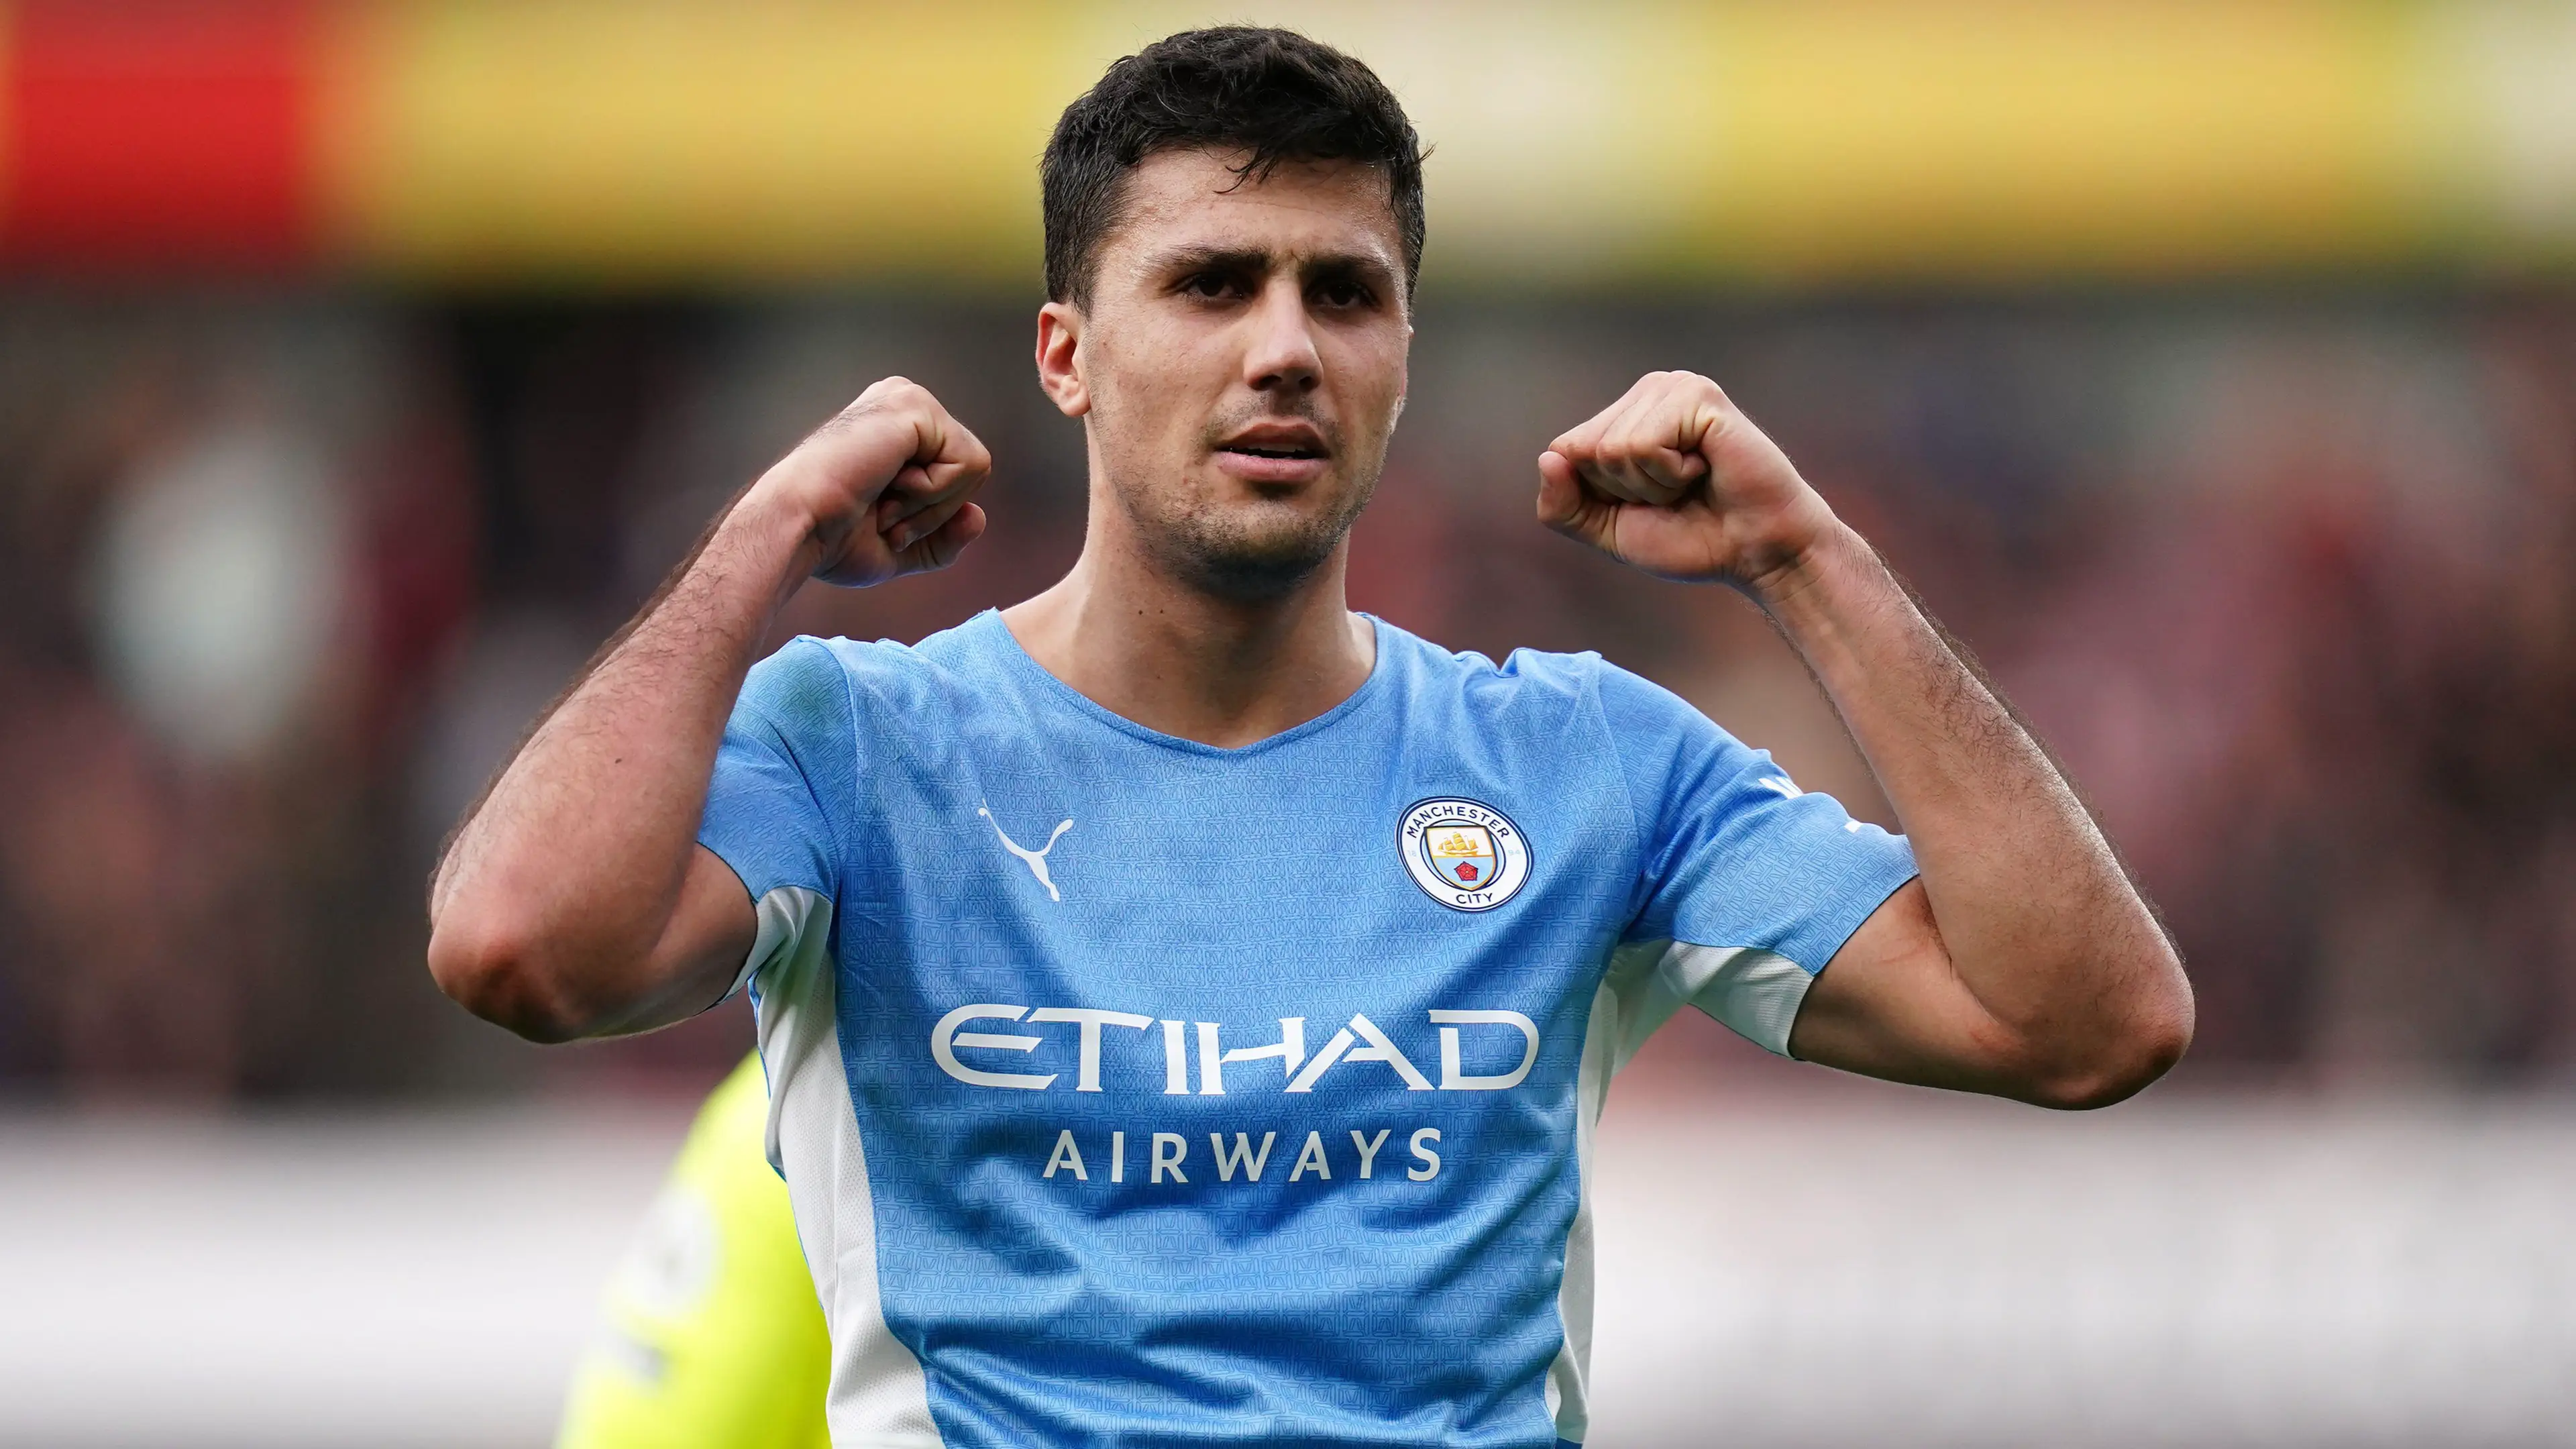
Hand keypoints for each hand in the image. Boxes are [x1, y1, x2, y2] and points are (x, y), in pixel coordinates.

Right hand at [749, 377, 991, 587]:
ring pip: (974, 467)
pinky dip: (932, 492)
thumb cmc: (833, 540)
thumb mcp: (901, 547)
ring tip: (882, 498)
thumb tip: (977, 516)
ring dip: (931, 504)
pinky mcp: (915, 405)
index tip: (882, 521)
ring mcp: (910, 398)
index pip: (960, 478)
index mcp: (901, 428)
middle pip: (973, 471)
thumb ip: (944, 536)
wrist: (797, 528)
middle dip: (935, 511)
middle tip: (882, 513)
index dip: (931, 517)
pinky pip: (968, 463)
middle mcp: (906, 402)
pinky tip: (887, 483)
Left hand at [1537, 370, 1838, 591]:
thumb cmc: (1691, 538)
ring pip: (1611, 449)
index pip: (1563, 452)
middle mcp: (1647, 392)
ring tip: (1693, 481)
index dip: (1598, 495)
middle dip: (1624, 489)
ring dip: (1651, 484)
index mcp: (1623, 415)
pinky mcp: (1697, 395)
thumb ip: (1563, 507)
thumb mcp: (1608, 531)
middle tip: (1676, 493)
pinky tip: (1706, 467)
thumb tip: (1547, 458)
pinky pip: (1644, 445)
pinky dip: (1671, 474)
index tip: (1648, 503)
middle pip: (1583, 450)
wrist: (1755, 553)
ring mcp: (1673, 386)